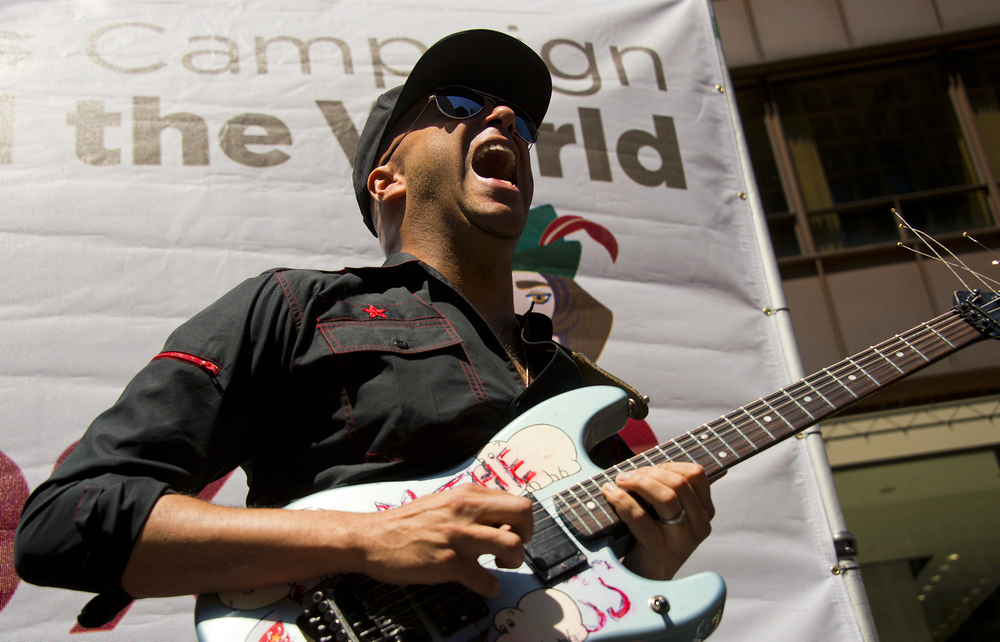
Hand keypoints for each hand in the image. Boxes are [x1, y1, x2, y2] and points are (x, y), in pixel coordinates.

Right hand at [357, 485, 532, 596]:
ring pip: (513, 545)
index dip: (520, 520)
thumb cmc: (407, 523)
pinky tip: (481, 584)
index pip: (516, 499)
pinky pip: (486, 580)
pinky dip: (490, 587)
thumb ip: (472, 506)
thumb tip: (501, 518)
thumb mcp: (444, 502)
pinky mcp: (449, 563)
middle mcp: (466, 511)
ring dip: (515, 561)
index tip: (511, 531)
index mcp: (467, 495)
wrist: (373, 538)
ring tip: (500, 565)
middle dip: (528, 534)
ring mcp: (458, 537)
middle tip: (513, 547)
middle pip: (523, 513)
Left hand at [600, 462, 719, 579]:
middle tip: (626, 476)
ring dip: (638, 482)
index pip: (696, 474)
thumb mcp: (667, 512)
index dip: (669, 465)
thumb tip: (647, 461)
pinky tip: (610, 493)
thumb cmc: (651, 536)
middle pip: (680, 483)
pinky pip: (640, 516)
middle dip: (649, 472)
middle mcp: (698, 526)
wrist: (643, 578)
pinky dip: (622, 499)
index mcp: (704, 512)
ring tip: (619, 482)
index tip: (647, 469)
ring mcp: (681, 540)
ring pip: (666, 497)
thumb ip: (665, 487)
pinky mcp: (659, 550)